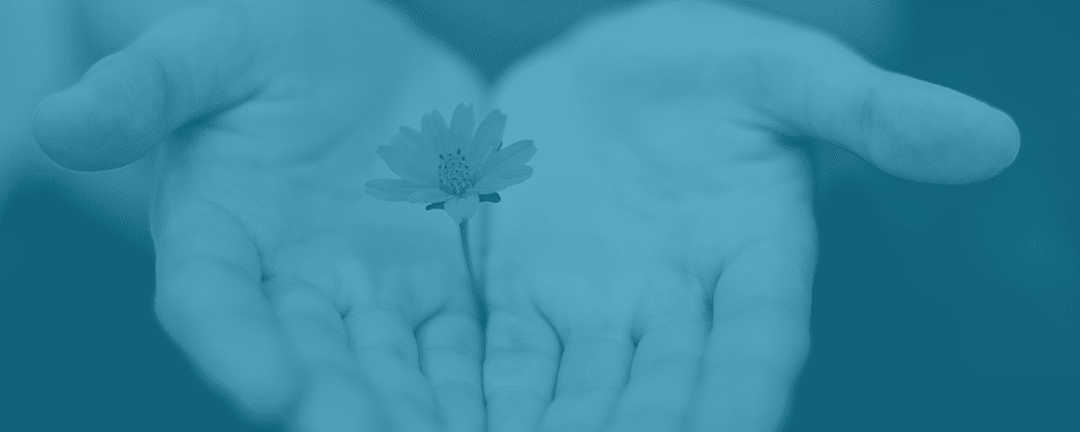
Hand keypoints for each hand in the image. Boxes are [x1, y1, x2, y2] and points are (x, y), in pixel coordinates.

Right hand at [33, 1, 486, 429]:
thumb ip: (146, 87)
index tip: (270, 389)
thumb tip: (57, 120)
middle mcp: (290, 284)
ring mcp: (370, 293)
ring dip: (423, 417)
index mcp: (216, 233)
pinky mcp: (437, 288)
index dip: (235, 347)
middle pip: (314, 359)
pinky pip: (463, 347)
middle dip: (347, 408)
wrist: (348, 59)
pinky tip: (515, 420)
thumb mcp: (209, 51)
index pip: (212, 300)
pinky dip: (484, 389)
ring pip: (396, 370)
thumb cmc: (263, 46)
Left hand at [481, 1, 1018, 430]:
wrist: (608, 69)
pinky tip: (461, 430)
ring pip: (578, 400)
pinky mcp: (524, 297)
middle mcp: (677, 305)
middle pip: (661, 397)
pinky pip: (507, 364)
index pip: (757, 344)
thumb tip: (993, 140)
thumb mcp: (785, 71)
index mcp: (754, 255)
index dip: (742, 398)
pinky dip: (490, 406)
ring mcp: (596, 307)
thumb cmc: (710, 66)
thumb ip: (869, 111)